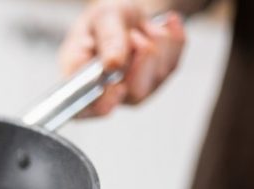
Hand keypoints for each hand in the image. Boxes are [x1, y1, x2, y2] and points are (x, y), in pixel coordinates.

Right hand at [58, 0, 185, 116]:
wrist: (127, 15)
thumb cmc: (107, 19)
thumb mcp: (103, 16)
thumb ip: (107, 39)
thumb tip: (112, 64)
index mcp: (79, 78)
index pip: (84, 109)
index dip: (102, 105)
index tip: (117, 87)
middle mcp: (107, 92)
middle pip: (134, 93)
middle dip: (141, 56)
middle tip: (133, 35)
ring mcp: (133, 92)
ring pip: (158, 76)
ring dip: (156, 43)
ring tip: (140, 30)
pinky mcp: (156, 83)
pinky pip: (173, 63)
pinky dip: (172, 39)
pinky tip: (161, 26)